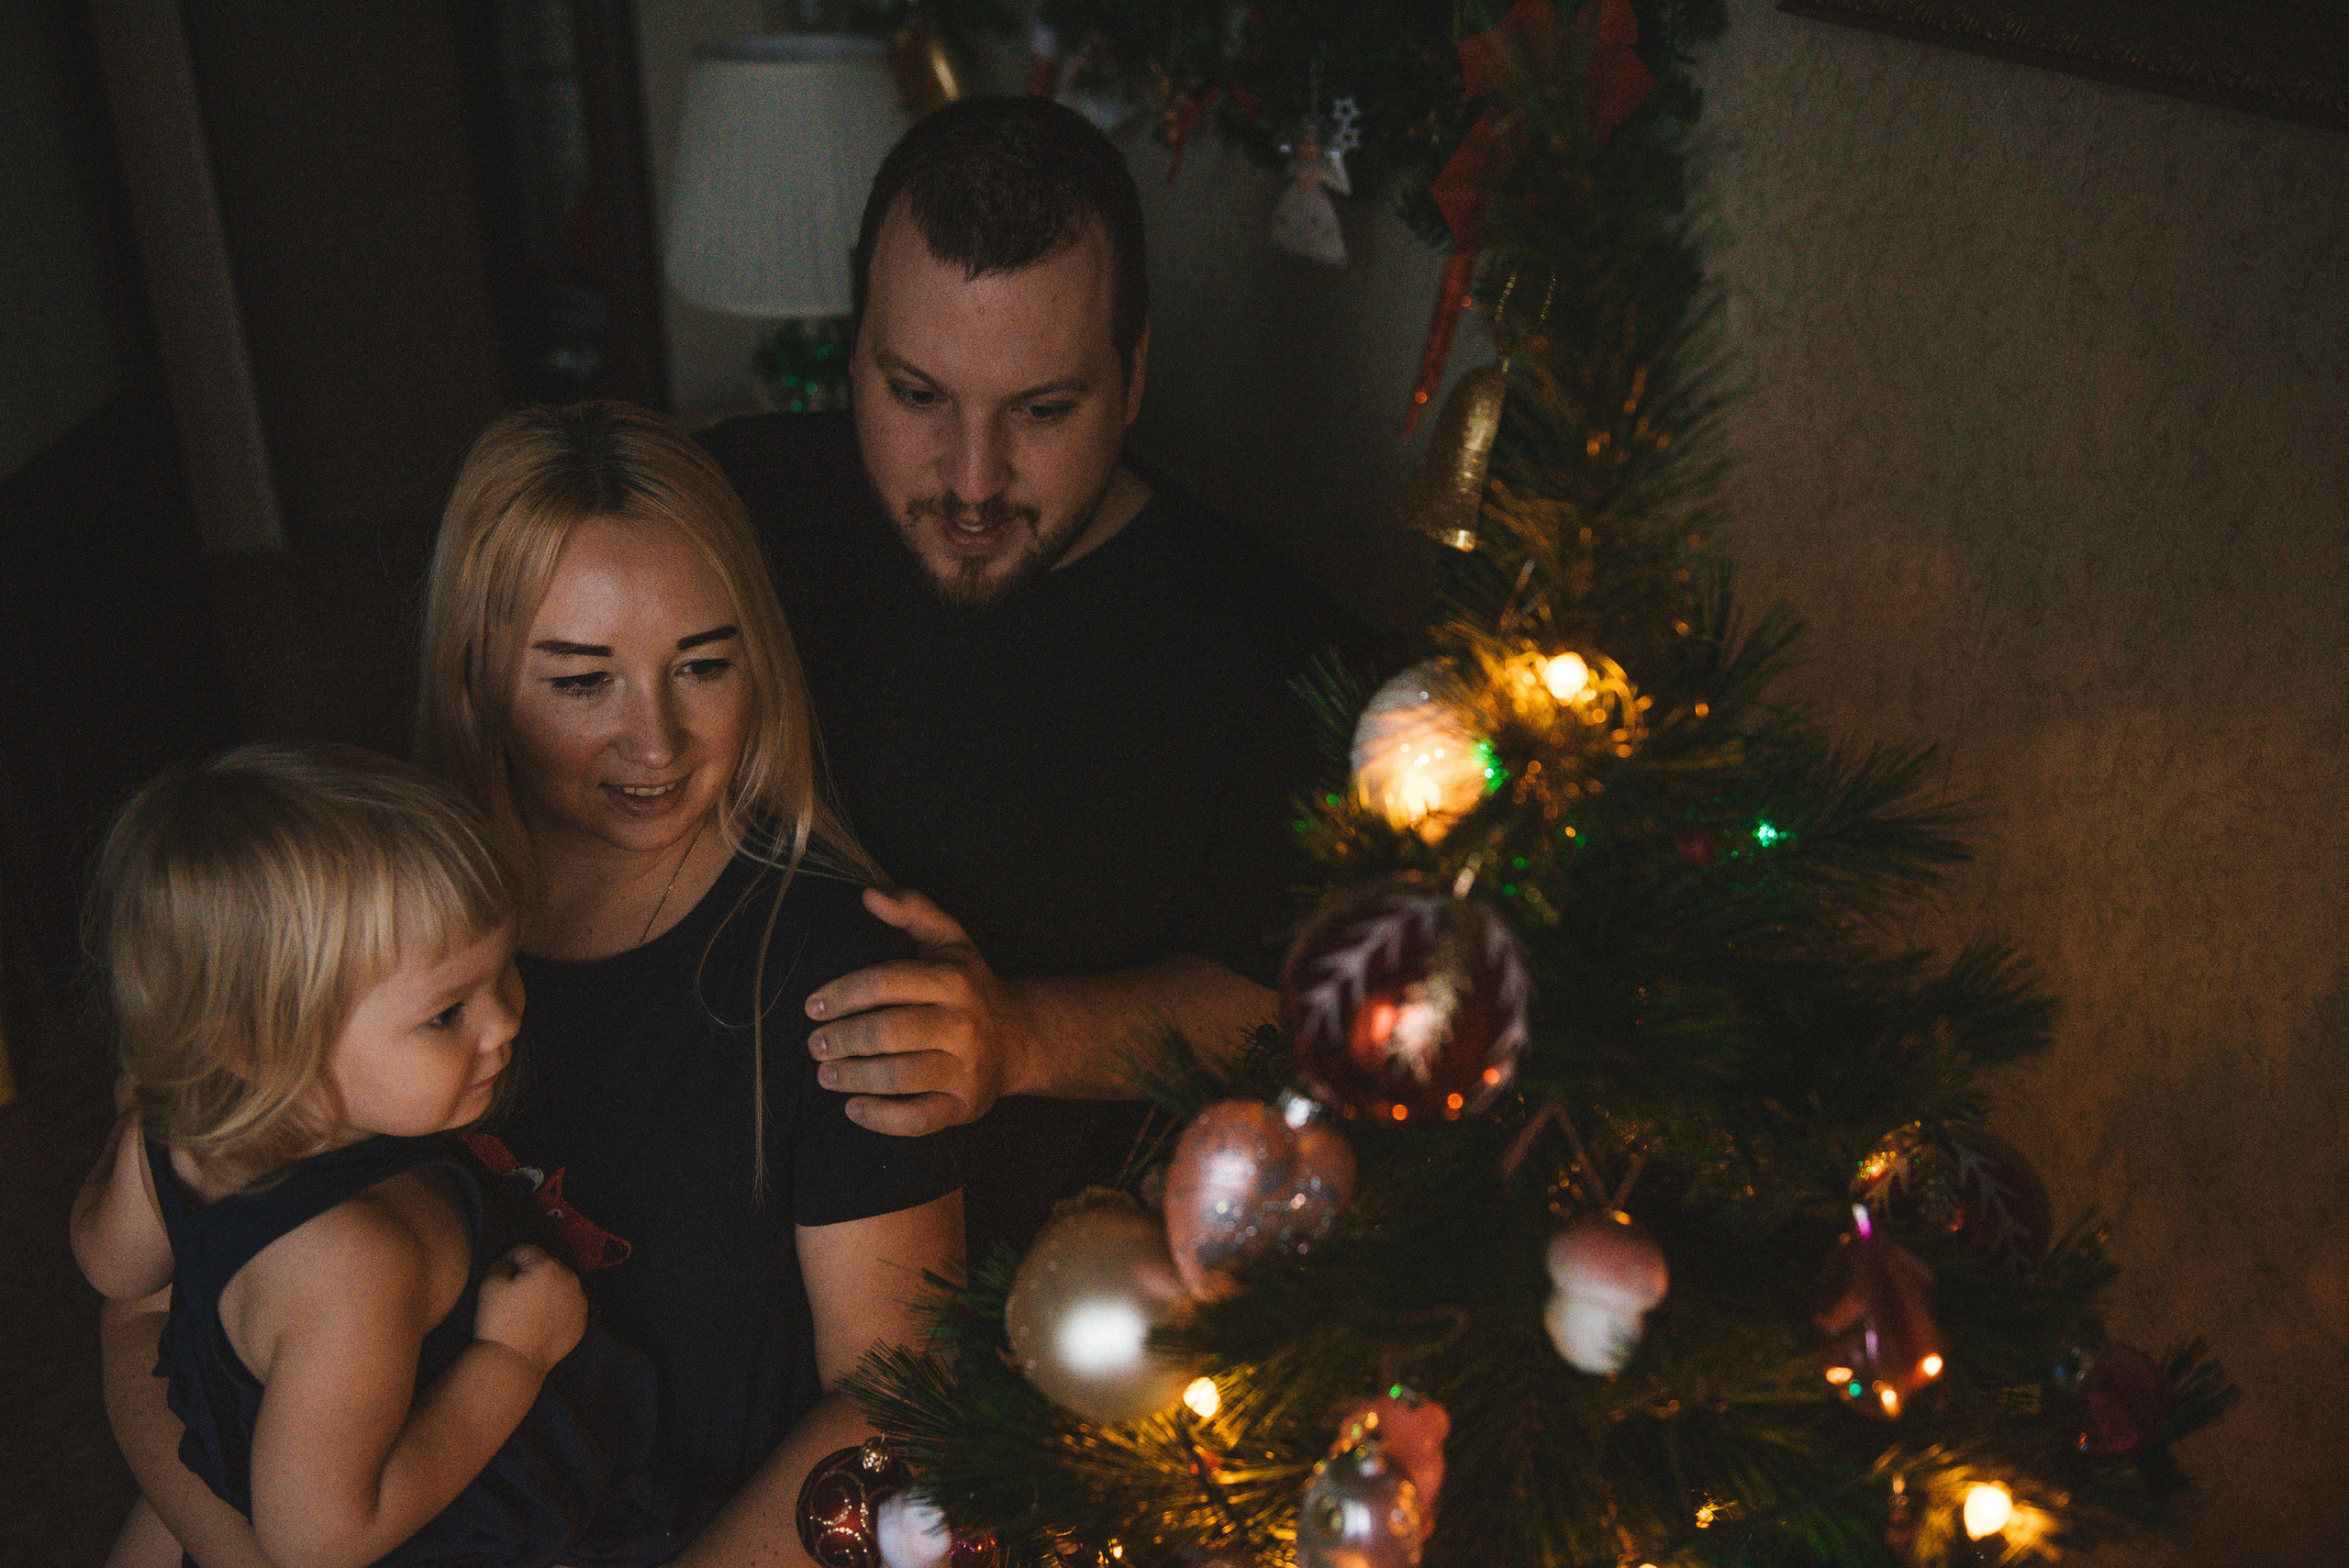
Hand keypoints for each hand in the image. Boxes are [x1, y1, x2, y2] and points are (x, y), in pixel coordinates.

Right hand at [473, 1243, 585, 1373]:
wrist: (515, 1362)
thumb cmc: (499, 1322)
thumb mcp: (489, 1284)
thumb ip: (500, 1263)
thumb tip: (510, 1263)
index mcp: (547, 1266)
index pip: (525, 1250)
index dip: (508, 1260)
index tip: (501, 1276)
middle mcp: (570, 1278)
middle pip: (546, 1264)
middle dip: (530, 1273)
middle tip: (514, 1293)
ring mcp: (579, 1300)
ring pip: (559, 1282)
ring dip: (546, 1287)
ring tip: (528, 1307)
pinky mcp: (582, 1319)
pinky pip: (568, 1302)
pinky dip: (557, 1305)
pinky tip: (541, 1318)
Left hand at [804, 887, 1035, 1135]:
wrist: (1018, 1039)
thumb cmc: (969, 987)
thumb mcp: (949, 941)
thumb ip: (913, 911)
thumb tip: (870, 895)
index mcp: (955, 980)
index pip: (886, 982)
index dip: (842, 994)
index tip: (812, 1007)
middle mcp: (964, 1024)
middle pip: (887, 1033)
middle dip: (841, 1039)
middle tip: (814, 1045)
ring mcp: (967, 1069)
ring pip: (898, 1077)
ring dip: (852, 1078)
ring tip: (825, 1075)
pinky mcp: (965, 1106)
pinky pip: (918, 1120)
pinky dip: (880, 1119)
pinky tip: (852, 1109)